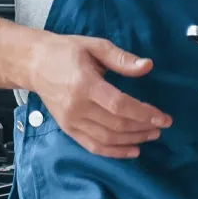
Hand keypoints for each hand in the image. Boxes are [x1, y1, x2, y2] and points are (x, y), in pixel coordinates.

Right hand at [22, 35, 171, 157]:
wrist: (33, 63)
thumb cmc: (66, 51)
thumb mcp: (95, 46)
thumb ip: (121, 59)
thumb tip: (147, 66)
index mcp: (84, 84)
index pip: (119, 105)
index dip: (143, 113)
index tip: (163, 117)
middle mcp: (77, 107)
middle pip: (116, 124)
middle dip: (143, 128)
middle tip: (162, 126)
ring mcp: (70, 121)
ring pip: (107, 138)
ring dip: (133, 140)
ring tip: (151, 135)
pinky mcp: (68, 129)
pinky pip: (93, 146)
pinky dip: (114, 152)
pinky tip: (132, 151)